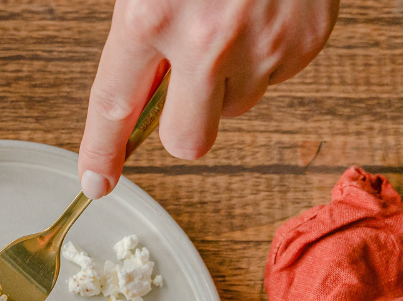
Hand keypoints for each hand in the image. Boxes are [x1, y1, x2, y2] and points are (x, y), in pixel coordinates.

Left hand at [77, 0, 338, 198]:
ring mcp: (263, 46)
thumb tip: (137, 82)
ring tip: (234, 19)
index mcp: (152, 15)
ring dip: (229, 80)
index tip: (96, 180)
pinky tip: (264, 9)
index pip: (115, 104)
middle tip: (186, 90)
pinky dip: (268, 52)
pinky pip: (278, 75)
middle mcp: (206, 40)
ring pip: (237, 105)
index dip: (101, 150)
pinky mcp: (306, 43)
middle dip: (185, 124)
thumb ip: (142, 30)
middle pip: (188, 139)